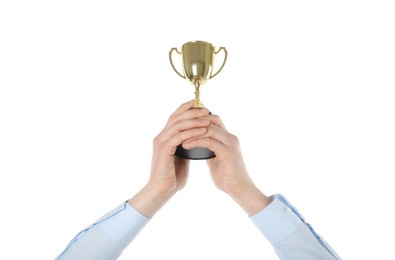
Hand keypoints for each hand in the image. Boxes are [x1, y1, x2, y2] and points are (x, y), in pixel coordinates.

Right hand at [128, 100, 209, 216]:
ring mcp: (161, 143)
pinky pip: (179, 137)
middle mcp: (160, 137)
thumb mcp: (181, 158)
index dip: (185, 109)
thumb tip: (196, 139)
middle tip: (206, 109)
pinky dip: (192, 132)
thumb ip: (185, 146)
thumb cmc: (172, 177)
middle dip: (192, 112)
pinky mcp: (163, 150)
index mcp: (164, 138)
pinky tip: (202, 131)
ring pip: (178, 125)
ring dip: (194, 121)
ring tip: (207, 119)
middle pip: (176, 118)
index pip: (174, 118)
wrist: (162, 191)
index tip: (198, 104)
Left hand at [182, 114, 271, 215]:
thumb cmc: (227, 178)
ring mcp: (230, 144)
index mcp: (228, 138)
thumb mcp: (216, 159)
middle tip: (179, 127)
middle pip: (212, 119)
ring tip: (179, 137)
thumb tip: (198, 145)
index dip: (198, 118)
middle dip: (194, 121)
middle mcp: (231, 138)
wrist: (240, 191)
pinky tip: (186, 145)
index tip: (182, 124)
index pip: (213, 119)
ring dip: (193, 131)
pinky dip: (196, 141)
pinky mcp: (228, 153)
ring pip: (209, 129)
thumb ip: (209, 150)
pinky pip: (209, 141)